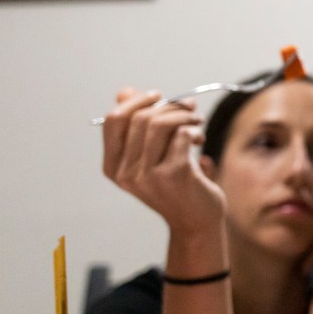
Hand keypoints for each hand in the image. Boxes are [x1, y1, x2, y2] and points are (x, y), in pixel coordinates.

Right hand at [101, 88, 225, 235]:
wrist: (196, 221)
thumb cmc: (175, 185)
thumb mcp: (151, 157)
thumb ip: (137, 126)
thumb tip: (125, 92)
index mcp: (114, 167)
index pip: (113, 121)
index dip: (137, 101)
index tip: (159, 95)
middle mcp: (126, 173)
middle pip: (140, 118)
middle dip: (169, 105)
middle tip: (189, 106)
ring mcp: (148, 175)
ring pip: (160, 124)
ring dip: (184, 115)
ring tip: (196, 121)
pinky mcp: (174, 174)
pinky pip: (181, 135)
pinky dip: (193, 130)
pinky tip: (198, 138)